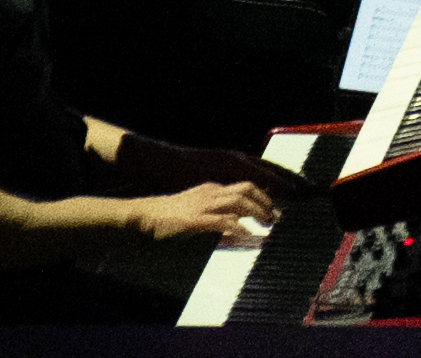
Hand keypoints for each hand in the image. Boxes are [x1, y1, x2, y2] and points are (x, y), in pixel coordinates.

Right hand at [134, 186, 278, 253]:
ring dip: (258, 211)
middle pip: (247, 188)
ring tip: (268, 224)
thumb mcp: (198, 212)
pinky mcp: (197, 220)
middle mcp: (211, 193)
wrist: (144, 216)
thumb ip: (218, 218)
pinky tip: (248, 235)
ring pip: (240, 200)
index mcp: (212, 189)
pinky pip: (224, 221)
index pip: (245, 186)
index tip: (274, 208)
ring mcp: (204, 205)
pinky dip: (240, 228)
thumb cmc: (170, 218)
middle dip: (266, 201)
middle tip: (276, 217)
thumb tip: (239, 230)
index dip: (263, 196)